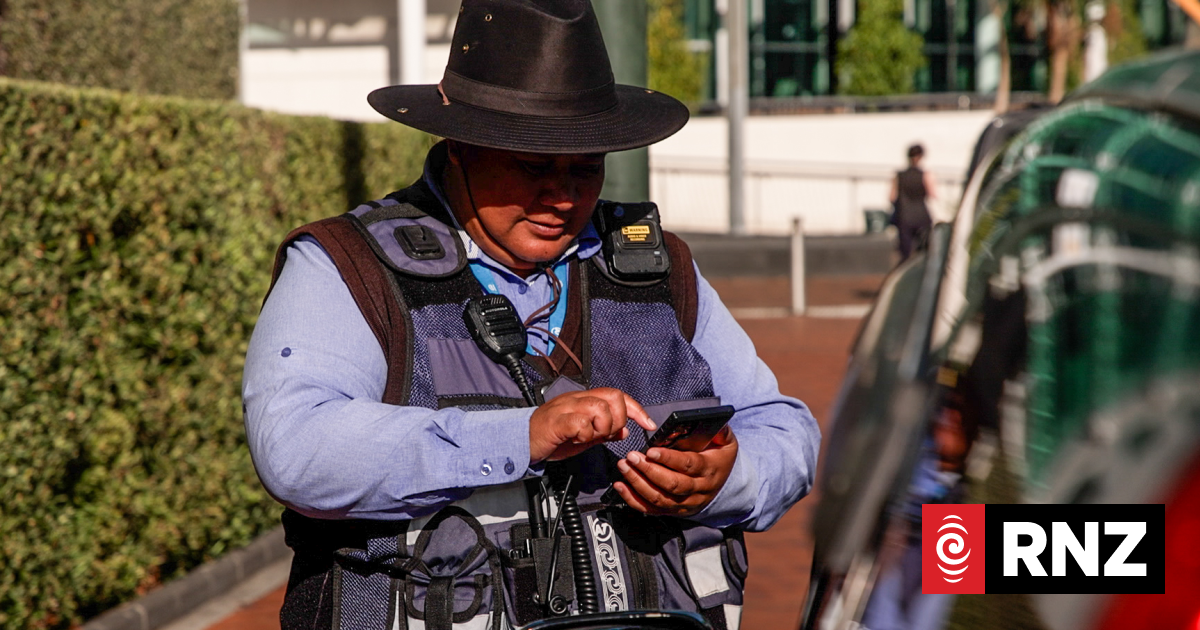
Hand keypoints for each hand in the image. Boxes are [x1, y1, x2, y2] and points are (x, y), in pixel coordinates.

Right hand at [529, 388, 654, 462]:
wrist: (521, 441)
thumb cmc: (551, 438)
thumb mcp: (584, 436)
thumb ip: (604, 432)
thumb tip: (626, 430)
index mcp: (585, 401)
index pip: (618, 396)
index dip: (637, 409)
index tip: (648, 424)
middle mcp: (577, 399)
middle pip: (613, 398)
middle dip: (617, 420)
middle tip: (605, 434)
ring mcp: (566, 408)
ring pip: (600, 408)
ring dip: (601, 428)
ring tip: (588, 437)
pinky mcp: (557, 421)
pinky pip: (580, 423)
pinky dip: (584, 434)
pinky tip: (577, 439)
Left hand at [612, 425, 737, 516]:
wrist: (722, 485)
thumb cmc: (719, 458)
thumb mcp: (726, 443)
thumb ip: (720, 431)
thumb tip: (714, 424)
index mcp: (709, 470)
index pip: (688, 465)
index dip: (669, 459)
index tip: (651, 450)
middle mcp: (697, 490)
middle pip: (672, 484)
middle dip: (649, 470)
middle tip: (632, 456)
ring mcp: (684, 503)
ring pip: (659, 498)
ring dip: (638, 483)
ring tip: (624, 467)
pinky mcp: (672, 511)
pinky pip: (651, 509)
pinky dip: (633, 499)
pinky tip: (621, 486)